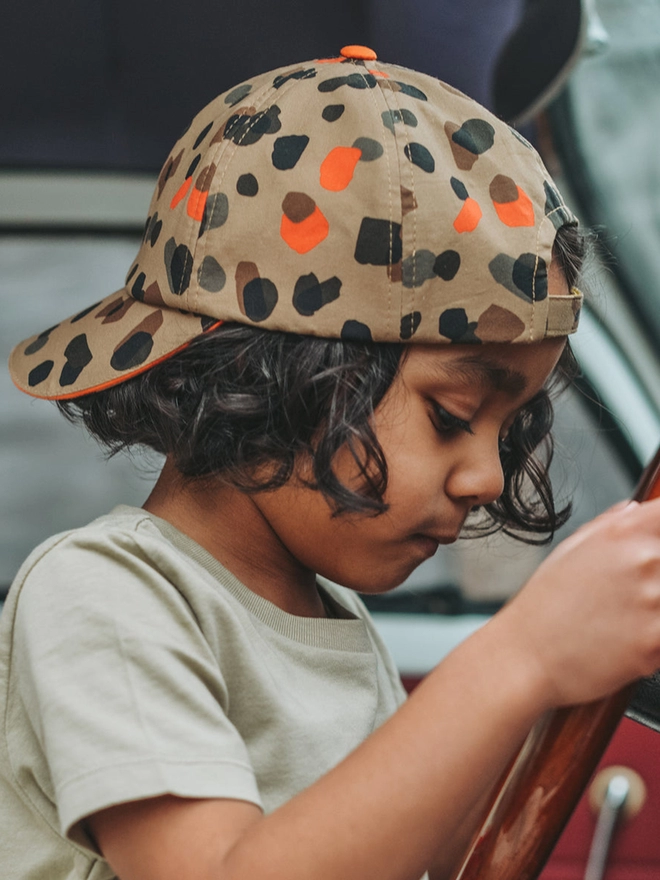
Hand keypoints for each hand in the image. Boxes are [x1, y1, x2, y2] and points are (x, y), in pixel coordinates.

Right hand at [494, 498, 659, 708]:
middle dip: (656, 577)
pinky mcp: (657, 639)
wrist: (526, 657)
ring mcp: (654, 600)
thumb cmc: (543, 606)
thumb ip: (611, 525)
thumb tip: (635, 510)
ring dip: (655, 607)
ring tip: (625, 618)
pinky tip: (627, 640)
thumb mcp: (569, 549)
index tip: (656, 542)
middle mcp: (643, 559)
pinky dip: (652, 638)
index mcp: (623, 532)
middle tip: (631, 593)